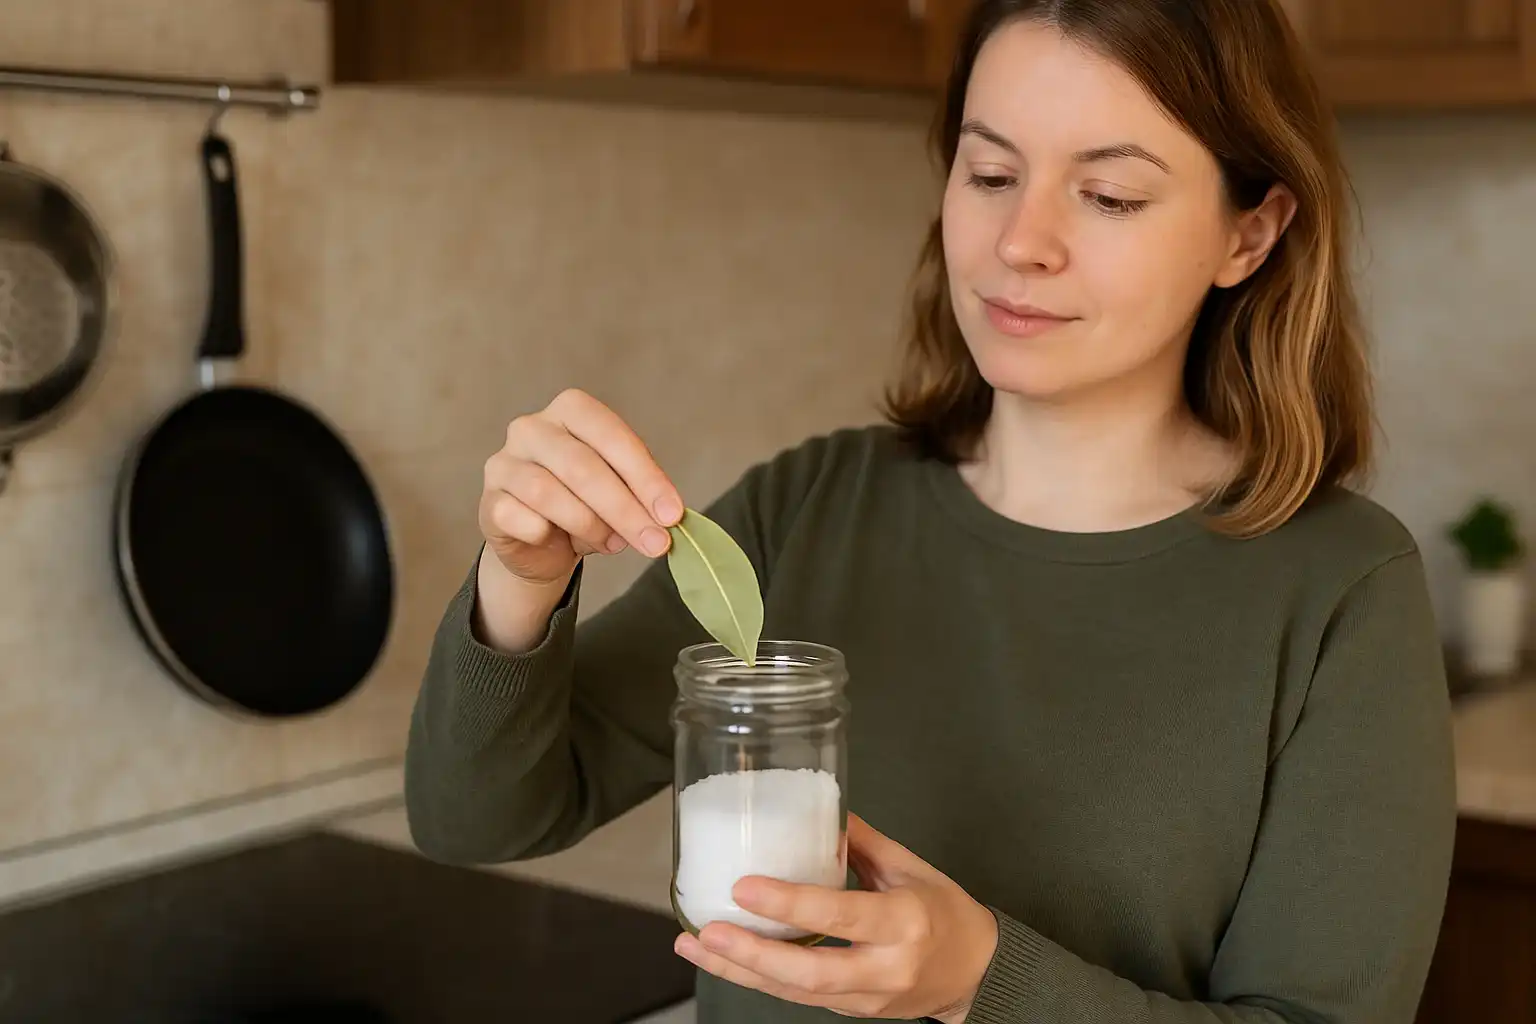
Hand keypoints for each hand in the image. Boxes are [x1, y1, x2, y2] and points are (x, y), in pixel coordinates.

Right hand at [479, 388, 683, 585]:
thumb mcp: (619, 491)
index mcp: (571, 410)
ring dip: (589, 525)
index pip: (610, 435)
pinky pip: (518, 518)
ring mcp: (503, 463)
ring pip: (547, 493)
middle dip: (625, 509)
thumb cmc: (586, 504)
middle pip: (581, 465)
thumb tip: (667, 519)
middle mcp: (531, 428)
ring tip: (612, 544)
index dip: (645, 477)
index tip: (672, 515)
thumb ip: (640, 495)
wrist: (540, 544)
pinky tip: (558, 541)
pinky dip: (546, 534)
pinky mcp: (488, 503)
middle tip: (655, 543)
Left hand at [674, 814, 999, 1022]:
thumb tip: (811, 805)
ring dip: (740, 972)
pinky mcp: (854, 1011)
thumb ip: (860, 840)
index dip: (790, 904)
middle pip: (811, 973)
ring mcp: (869, 997)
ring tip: (695, 947)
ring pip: (796, 993)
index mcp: (905, 921)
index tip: (745, 885)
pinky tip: (723, 959)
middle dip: (753, 955)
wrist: (975, 971)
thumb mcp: (909, 866)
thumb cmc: (943, 911)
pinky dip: (758, 979)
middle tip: (706, 931)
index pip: (841, 913)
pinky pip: (798, 999)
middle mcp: (886, 966)